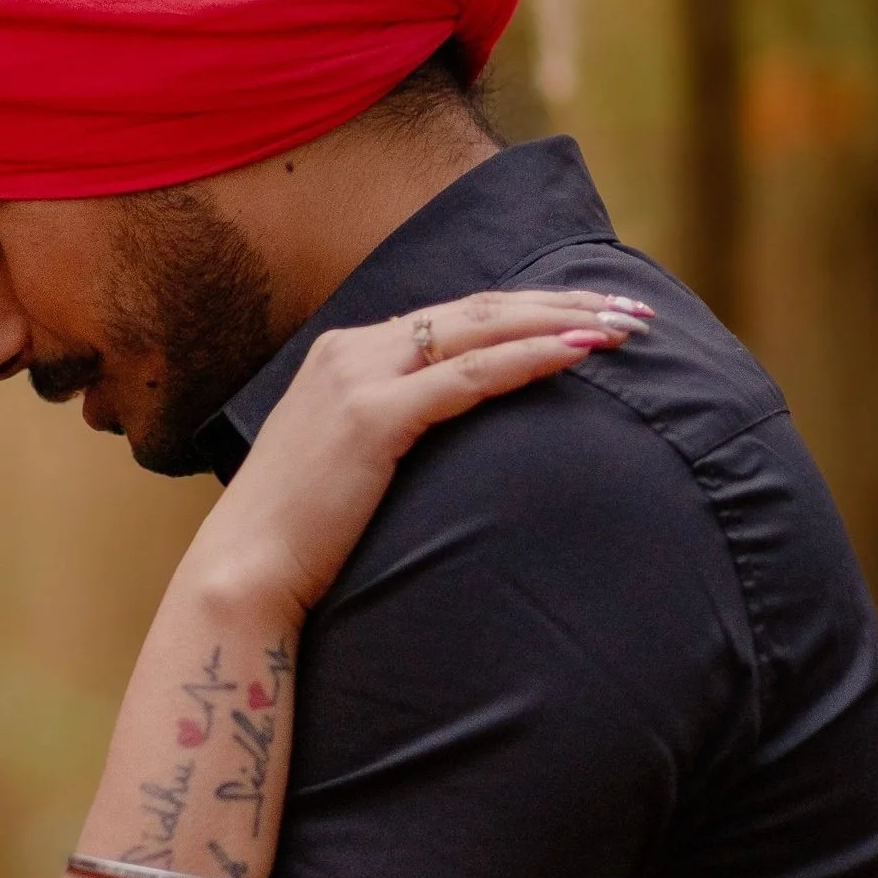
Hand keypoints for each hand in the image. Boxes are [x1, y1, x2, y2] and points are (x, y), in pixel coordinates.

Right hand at [197, 287, 651, 618]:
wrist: (245, 572)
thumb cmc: (297, 534)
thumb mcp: (343, 461)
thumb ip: (388, 428)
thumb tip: (446, 435)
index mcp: (343, 352)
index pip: (454, 315)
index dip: (528, 310)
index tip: (589, 315)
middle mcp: (350, 348)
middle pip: (478, 309)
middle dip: (562, 304)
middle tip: (632, 310)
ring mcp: (358, 376)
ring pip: (481, 329)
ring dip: (562, 322)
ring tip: (625, 326)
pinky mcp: (372, 416)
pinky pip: (470, 376)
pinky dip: (530, 359)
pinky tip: (580, 356)